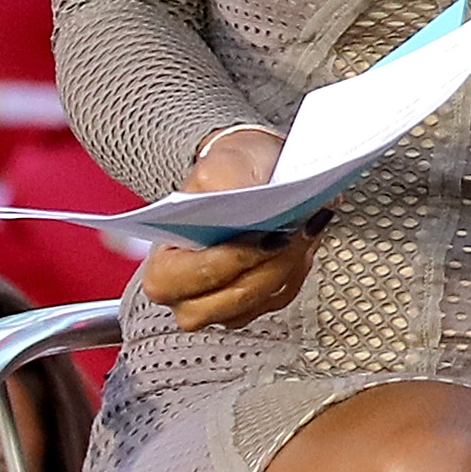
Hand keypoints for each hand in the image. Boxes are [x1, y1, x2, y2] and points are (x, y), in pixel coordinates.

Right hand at [142, 126, 318, 331]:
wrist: (247, 173)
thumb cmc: (225, 173)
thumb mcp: (219, 166)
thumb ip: (227, 186)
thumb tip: (250, 206)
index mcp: (163, 268)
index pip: (195, 276)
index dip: (235, 259)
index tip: (268, 235)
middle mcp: (187, 296)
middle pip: (234, 297)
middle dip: (270, 265)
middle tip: (294, 232)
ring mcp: (223, 305)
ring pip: (264, 298)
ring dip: (291, 263)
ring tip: (307, 227)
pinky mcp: (255, 303)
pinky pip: (283, 294)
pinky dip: (299, 266)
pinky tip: (307, 237)